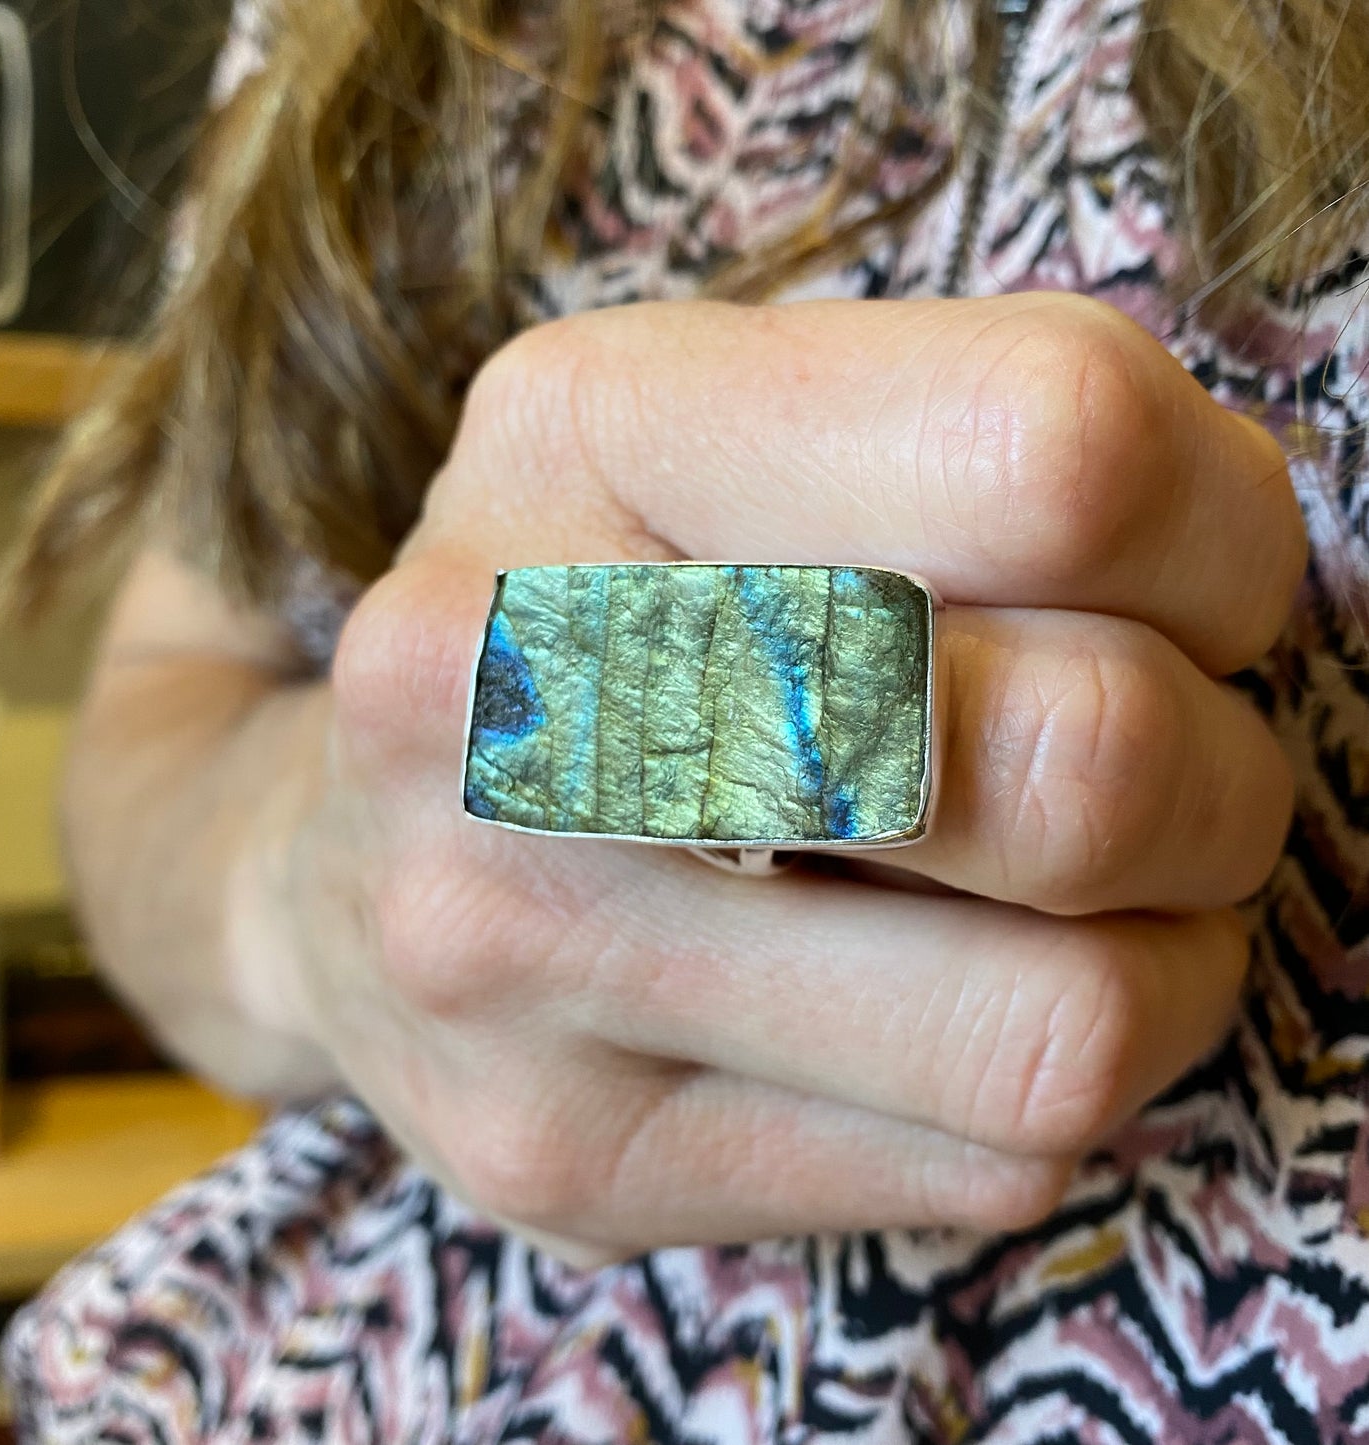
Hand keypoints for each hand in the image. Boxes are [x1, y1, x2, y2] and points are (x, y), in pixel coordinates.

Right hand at [278, 294, 1303, 1264]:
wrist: (344, 853)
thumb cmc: (615, 615)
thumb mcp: (761, 432)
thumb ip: (1003, 443)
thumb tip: (1244, 574)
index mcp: (586, 426)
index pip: (1058, 451)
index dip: (1217, 536)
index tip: (1184, 590)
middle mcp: (502, 683)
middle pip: (1075, 762)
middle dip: (1213, 780)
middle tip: (1156, 772)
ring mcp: (507, 943)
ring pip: (1060, 1025)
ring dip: (1157, 966)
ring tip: (1077, 913)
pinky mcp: (563, 1146)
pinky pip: (979, 1163)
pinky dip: (1040, 1085)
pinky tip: (947, 1011)